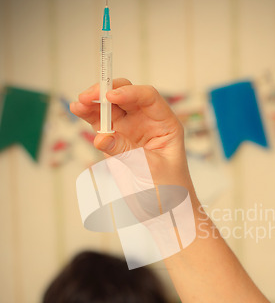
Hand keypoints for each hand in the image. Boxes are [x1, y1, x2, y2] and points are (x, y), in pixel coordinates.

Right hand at [70, 78, 191, 187]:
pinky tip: (78, 110)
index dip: (129, 93)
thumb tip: (101, 137)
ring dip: (94, 102)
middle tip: (89, 96)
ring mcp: (130, 131)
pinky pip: (101, 124)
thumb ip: (126, 151)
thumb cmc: (169, 190)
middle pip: (126, 96)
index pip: (148, 98)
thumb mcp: (150, 169)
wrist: (164, 210)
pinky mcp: (116, 142)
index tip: (111, 97)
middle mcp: (147, 122)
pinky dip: (89, 116)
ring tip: (79, 104)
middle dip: (107, 92)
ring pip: (110, 108)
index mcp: (164, 124)